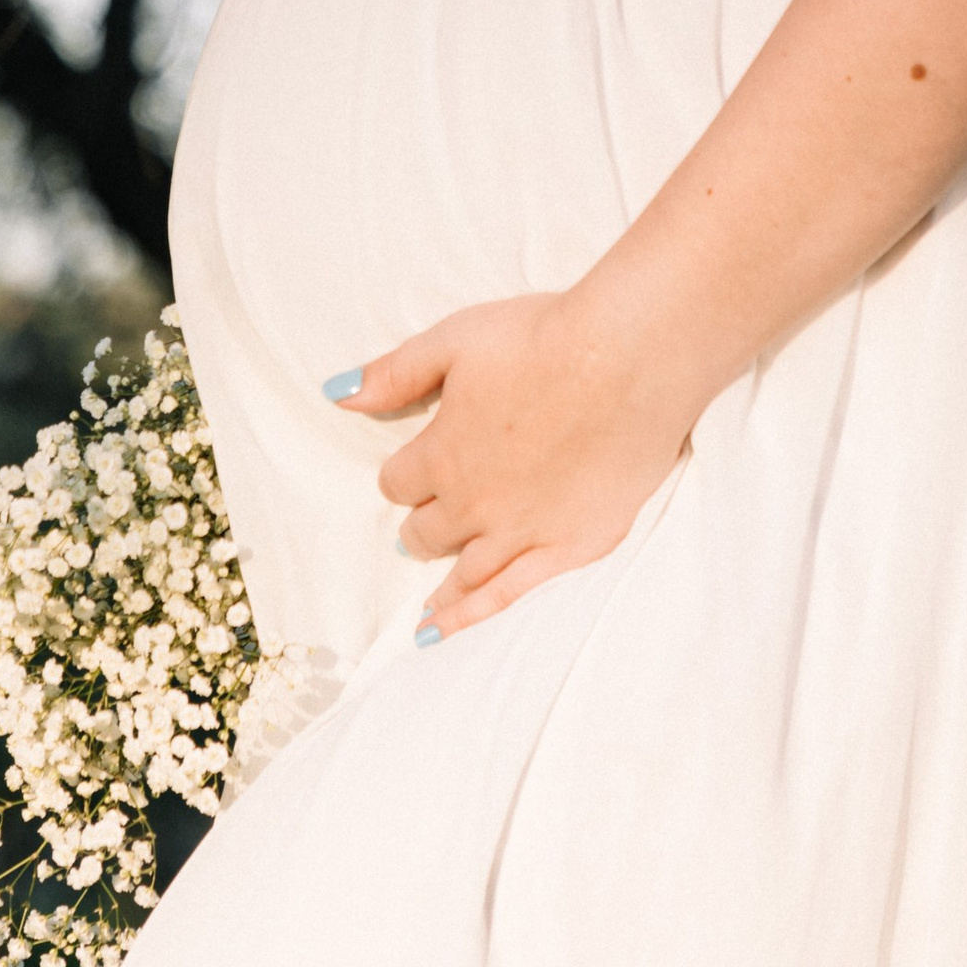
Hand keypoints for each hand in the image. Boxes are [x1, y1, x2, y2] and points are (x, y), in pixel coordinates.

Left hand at [329, 289, 701, 640]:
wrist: (629, 357)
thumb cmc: (543, 337)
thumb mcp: (455, 340)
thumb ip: (394, 374)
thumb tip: (338, 396)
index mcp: (441, 455)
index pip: (397, 483)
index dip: (404, 474)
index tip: (416, 467)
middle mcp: (473, 504)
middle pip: (427, 530)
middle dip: (422, 523)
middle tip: (427, 522)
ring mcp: (522, 532)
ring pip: (463, 570)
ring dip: (441, 583)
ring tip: (429, 600)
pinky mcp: (570, 546)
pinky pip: (508, 594)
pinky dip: (472, 614)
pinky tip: (445, 629)